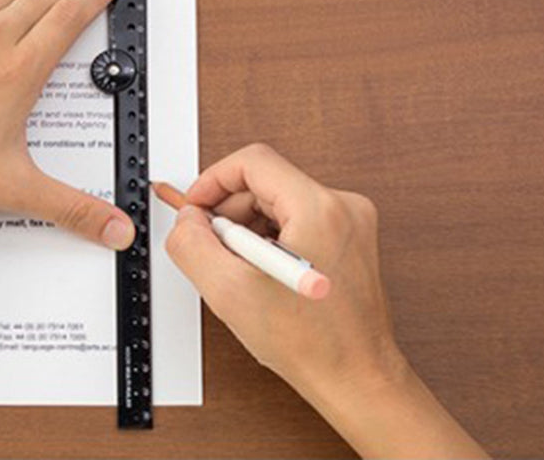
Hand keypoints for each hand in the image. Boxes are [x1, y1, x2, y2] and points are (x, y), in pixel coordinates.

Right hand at [157, 144, 487, 458]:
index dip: (213, 181)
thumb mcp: (228, 291)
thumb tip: (186, 219)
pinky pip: (296, 220)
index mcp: (319, 208)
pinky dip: (270, 240)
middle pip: (265, 181)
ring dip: (248, 229)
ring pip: (278, 202)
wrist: (357, 380)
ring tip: (241, 270)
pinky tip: (262, 274)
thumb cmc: (313, 345)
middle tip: (214, 249)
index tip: (196, 207)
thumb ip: (192, 244)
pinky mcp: (350, 239)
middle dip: (230, 212)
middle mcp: (342, 206)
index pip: (252, 161)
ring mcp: (351, 222)